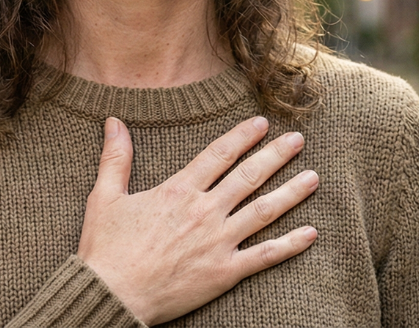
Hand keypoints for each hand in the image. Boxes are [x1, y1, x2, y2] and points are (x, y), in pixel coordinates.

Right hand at [77, 116, 318, 325]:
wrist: (112, 297)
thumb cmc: (106, 249)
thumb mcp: (105, 197)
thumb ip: (116, 157)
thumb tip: (113, 121)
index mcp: (178, 191)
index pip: (218, 155)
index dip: (242, 136)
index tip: (261, 122)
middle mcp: (204, 212)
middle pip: (248, 176)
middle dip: (275, 155)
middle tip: (297, 140)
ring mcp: (217, 242)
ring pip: (263, 211)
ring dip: (291, 193)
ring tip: (313, 177)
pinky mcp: (224, 273)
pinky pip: (264, 256)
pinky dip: (290, 244)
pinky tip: (310, 233)